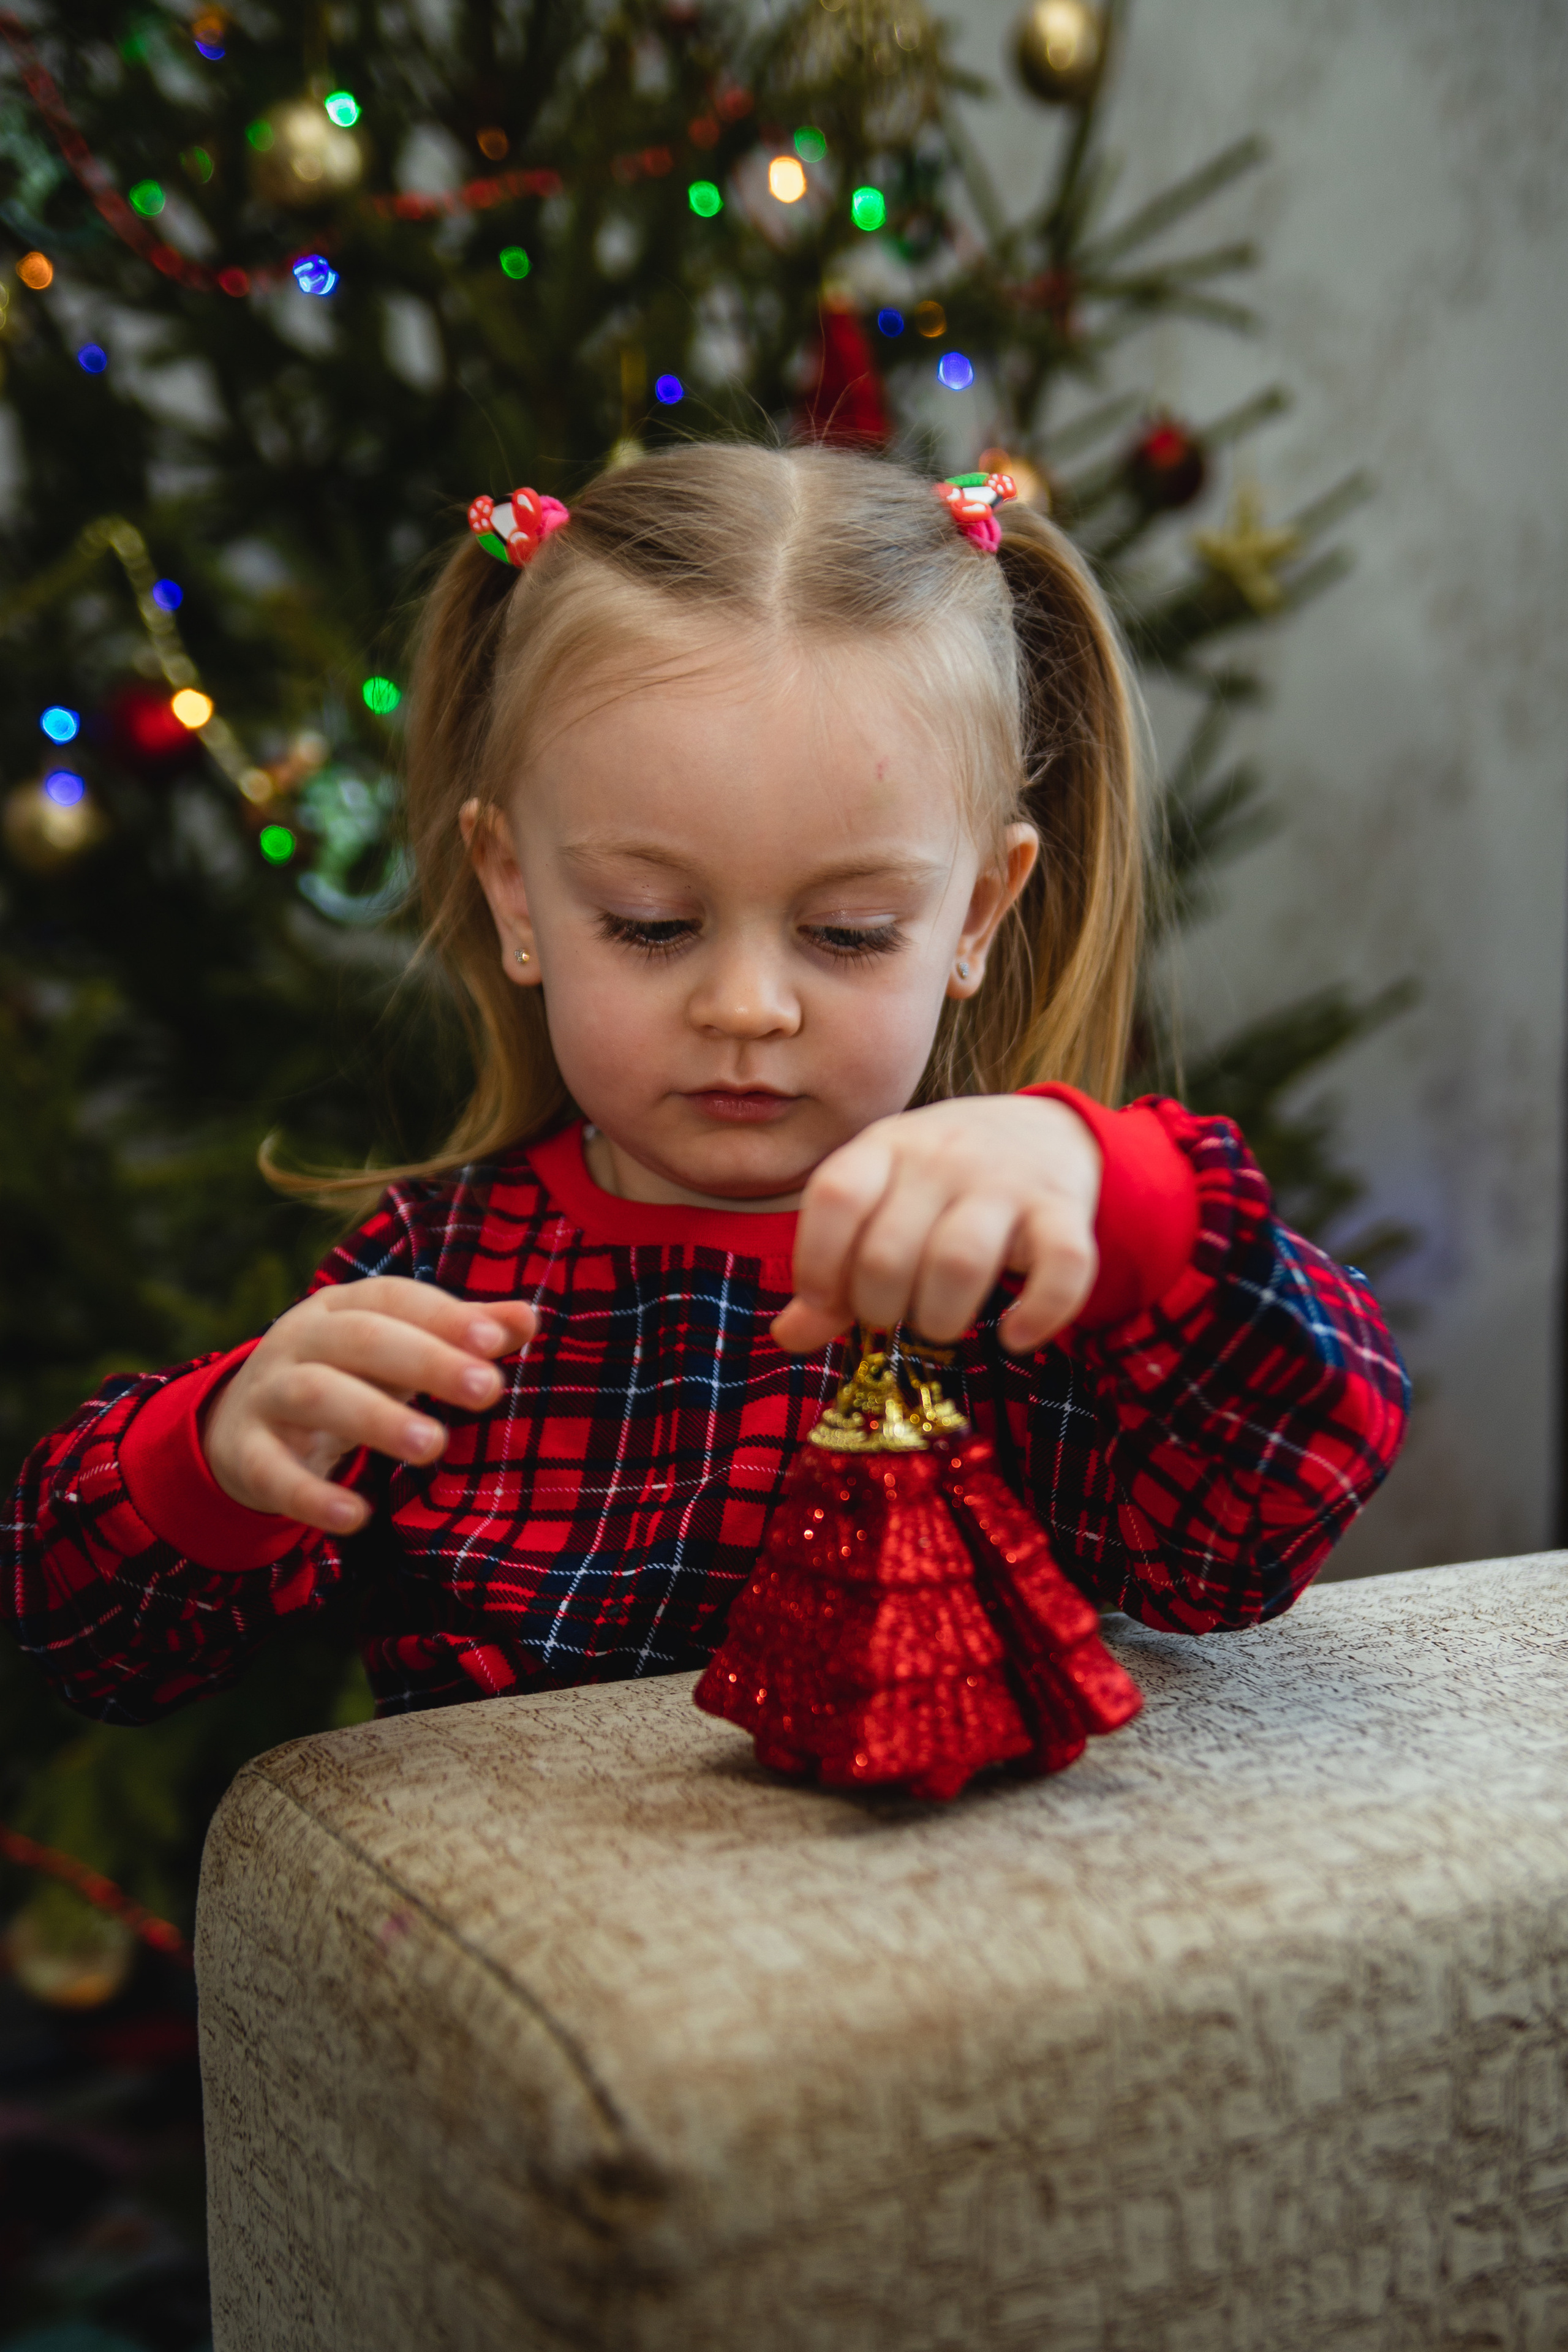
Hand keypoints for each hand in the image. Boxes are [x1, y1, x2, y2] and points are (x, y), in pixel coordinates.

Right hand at [203, 1278, 536, 1534]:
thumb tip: (527, 1318)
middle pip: (360, 1338)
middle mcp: (299, 1340)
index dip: (444, 1316)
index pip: (394, 1298)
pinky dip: (312, 1495)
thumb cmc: (344, 1376)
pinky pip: (273, 1472)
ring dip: (376, 1418)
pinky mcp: (244, 1453)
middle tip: (488, 1389)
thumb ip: (460, 1334)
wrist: (238, 1423)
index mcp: (341, 1307)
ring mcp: (266, 1394)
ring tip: (433, 1446)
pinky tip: (357, 1517)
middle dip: (426, 1360)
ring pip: (315, 1394)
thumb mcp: (396, 1349)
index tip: (496, 1341)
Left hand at [771, 1095, 1100, 1357]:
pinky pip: (1060, 1268)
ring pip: (959, 1263)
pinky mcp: (1065, 1210)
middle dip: (879, 1308)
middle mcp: (943, 1156)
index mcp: (886, 1146)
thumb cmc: (941, 1183)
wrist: (1046, 1132)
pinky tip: (1016, 1336)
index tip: (828, 1300)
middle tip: (894, 1311)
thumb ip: (832, 1269)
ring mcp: (1007, 1181)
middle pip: (888, 1253)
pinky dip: (1038, 1315)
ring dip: (940, 1318)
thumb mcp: (880, 1202)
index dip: (817, 1263)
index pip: (834, 1196)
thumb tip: (788, 1336)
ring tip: (940, 1323)